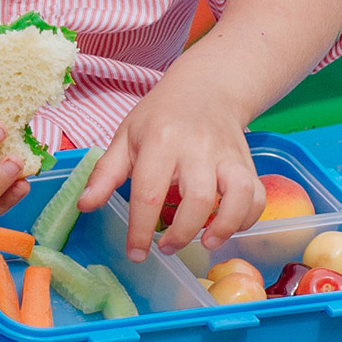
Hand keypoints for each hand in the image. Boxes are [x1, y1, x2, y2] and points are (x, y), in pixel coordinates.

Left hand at [77, 78, 263, 262]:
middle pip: (199, 198)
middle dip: (182, 233)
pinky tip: (228, 228)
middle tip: (166, 247)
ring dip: (224, 226)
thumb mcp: (126, 136)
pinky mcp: (248, 163)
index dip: (141, 230)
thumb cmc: (160, 116)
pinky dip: (248, 218)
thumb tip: (84, 206)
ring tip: (206, 243)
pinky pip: (257, 195)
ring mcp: (227, 155)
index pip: (149, 192)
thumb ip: (105, 173)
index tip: (136, 253)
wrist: (206, 88)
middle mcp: (197, 148)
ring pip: (238, 195)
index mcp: (161, 141)